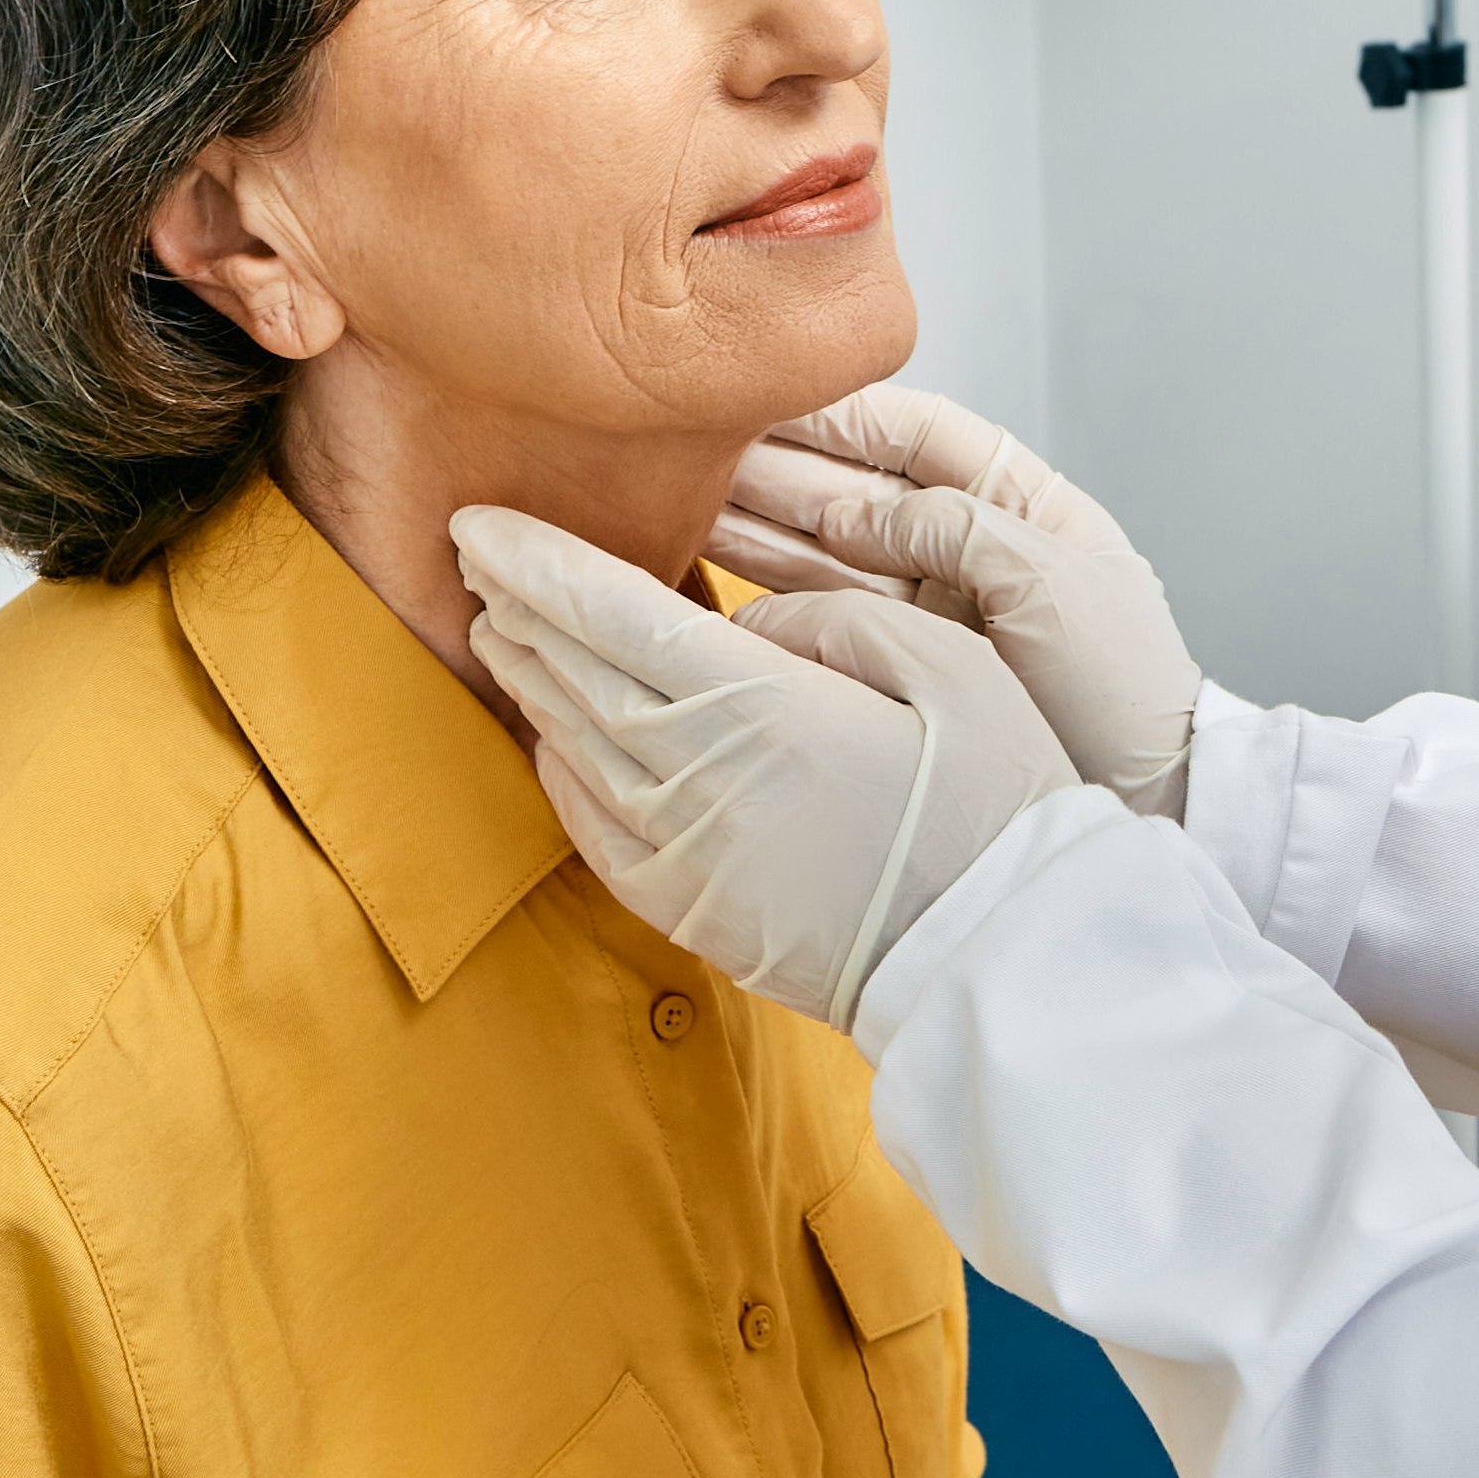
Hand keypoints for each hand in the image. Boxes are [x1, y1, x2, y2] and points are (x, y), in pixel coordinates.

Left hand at [454, 507, 1079, 1029]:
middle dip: (519, 609)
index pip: (615, 615)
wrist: (1000, 954)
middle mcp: (701, 780)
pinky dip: (557, 771)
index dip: (538, 564)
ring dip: (530, 680)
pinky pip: (592, 830)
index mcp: (764, 708)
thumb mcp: (954, 669)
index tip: (479, 523)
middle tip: (478, 558)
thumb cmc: (996, 805)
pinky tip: (549, 737)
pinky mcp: (690, 909)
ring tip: (501, 628)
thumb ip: (837, 621)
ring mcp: (685, 854)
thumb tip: (750, 618)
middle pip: (576, 675)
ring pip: (573, 747)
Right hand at [710, 384, 1201, 816]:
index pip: (921, 435)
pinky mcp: (902, 666)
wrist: (1147, 800)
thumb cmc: (1125, 689)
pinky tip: (709, 563)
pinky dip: (768, 588)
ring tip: (677, 496)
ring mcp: (931, 609)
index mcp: (1025, 505)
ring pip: (826, 549)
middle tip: (692, 446)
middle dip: (777, 465)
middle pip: (859, 488)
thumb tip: (850, 517)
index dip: (845, 413)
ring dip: (754, 521)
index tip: (768, 393)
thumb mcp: (1054, 585)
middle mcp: (969, 550)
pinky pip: (825, 612)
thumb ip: (955, 530)